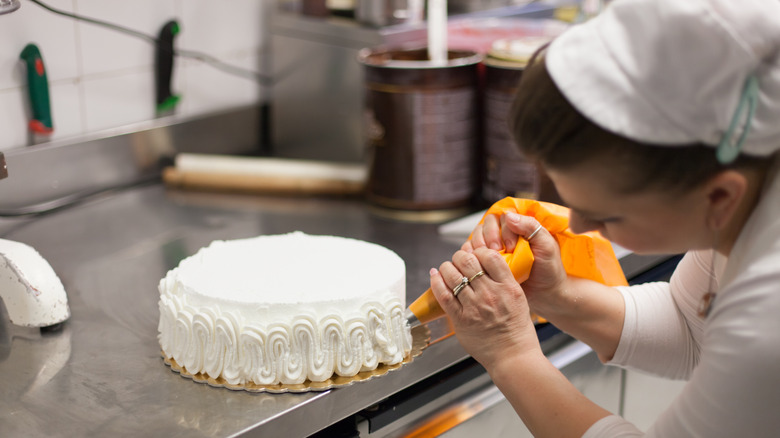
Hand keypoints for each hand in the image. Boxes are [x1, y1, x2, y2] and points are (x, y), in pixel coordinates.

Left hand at [429, 247, 541, 367]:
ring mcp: (474, 306)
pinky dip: (436, 282)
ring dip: (446, 267)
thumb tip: (486, 266)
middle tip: (458, 260)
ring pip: (452, 275)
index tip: (475, 254)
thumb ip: (504, 281)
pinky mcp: (461, 319)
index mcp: (508, 287)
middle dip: (459, 256)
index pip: (489, 256)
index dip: (478, 251)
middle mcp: (490, 294)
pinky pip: (443, 295)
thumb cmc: (517, 330)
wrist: (513, 357)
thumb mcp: (519, 298)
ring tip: (446, 268)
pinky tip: (435, 276)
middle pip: (467, 261)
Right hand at [463, 212, 567, 318]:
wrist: (545, 293)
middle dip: (489, 237)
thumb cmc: (549, 268)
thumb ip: (531, 227)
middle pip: (487, 224)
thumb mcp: (546, 245)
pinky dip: (471, 255)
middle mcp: (504, 234)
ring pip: (477, 236)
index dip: (503, 230)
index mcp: (520, 226)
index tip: (511, 246)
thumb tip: (509, 216)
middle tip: (497, 251)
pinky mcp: (486, 260)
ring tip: (487, 259)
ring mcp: (494, 246)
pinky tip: (478, 263)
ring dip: (479, 246)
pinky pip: (472, 252)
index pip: (503, 217)